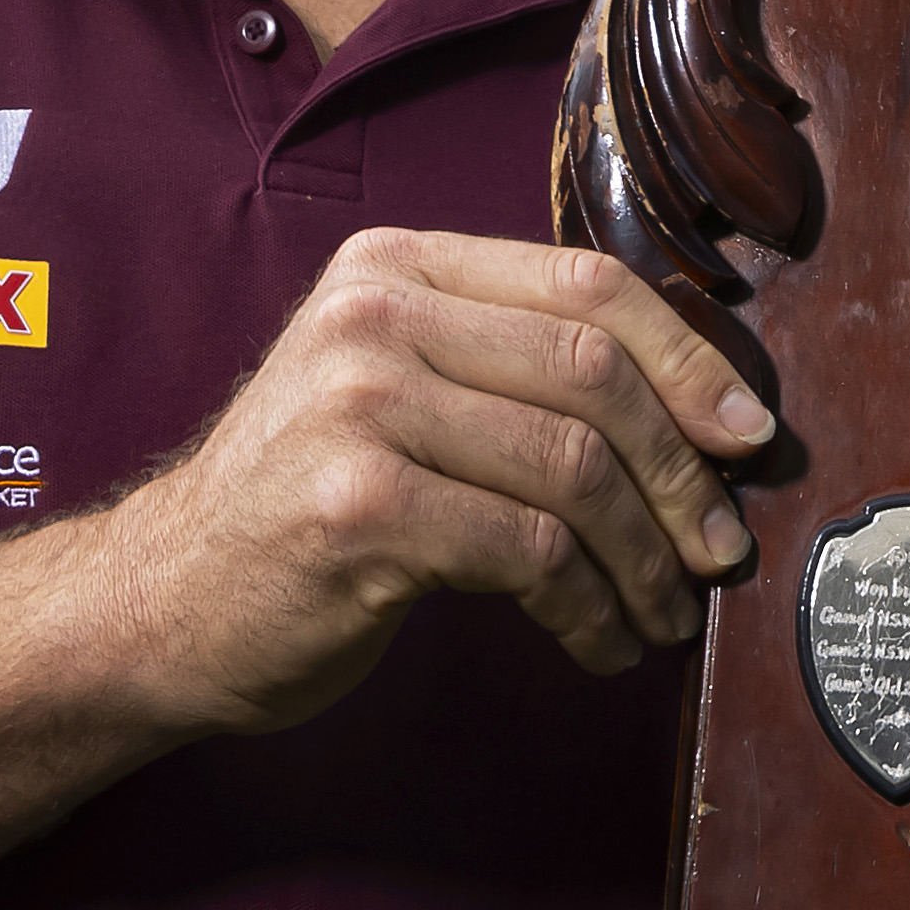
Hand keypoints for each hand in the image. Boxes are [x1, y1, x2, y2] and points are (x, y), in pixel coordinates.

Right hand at [85, 228, 771, 706]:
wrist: (163, 600)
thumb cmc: (304, 504)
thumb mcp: (395, 392)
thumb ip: (512, 369)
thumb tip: (706, 411)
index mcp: (395, 267)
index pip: (587, 285)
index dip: (689, 360)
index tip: (747, 434)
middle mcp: (373, 318)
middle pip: (593, 376)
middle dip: (682, 473)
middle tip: (718, 548)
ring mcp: (359, 408)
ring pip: (574, 470)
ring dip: (645, 559)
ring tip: (663, 612)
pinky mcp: (360, 507)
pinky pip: (532, 555)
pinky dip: (590, 609)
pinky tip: (599, 642)